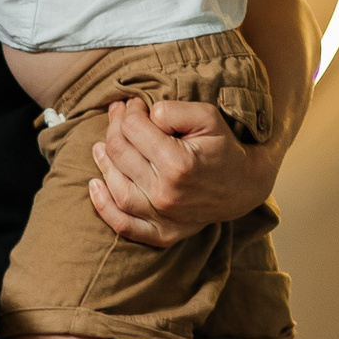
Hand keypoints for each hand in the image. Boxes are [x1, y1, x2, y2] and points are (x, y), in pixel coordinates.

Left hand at [89, 95, 278, 246]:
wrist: (243, 186)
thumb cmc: (223, 148)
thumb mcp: (208, 117)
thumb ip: (174, 111)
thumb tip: (146, 115)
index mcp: (178, 163)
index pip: (133, 129)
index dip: (129, 111)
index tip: (134, 104)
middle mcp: (166, 193)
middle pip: (120, 154)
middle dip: (114, 128)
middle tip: (119, 116)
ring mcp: (163, 217)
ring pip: (117, 187)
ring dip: (103, 162)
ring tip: (101, 146)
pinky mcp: (163, 233)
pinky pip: (124, 225)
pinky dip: (104, 208)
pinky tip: (95, 186)